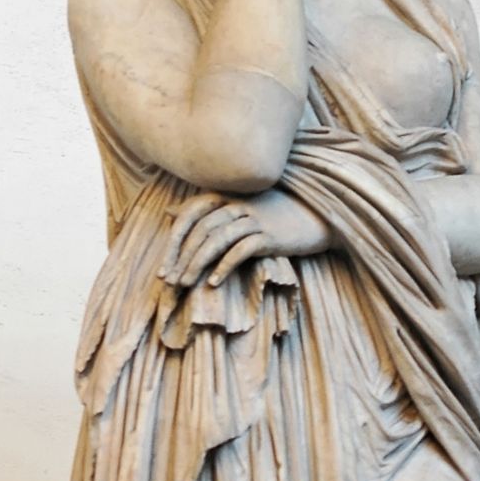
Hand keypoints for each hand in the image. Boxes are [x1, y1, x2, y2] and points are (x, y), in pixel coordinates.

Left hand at [160, 188, 333, 288]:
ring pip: (217, 239)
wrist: (316, 218)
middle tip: (170, 282)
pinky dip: (225, 266)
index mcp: (227, 196)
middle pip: (200, 230)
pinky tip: (215, 282)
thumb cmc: (273, 215)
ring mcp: (255, 218)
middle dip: (182, 257)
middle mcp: (238, 204)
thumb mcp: (237, 208)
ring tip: (186, 284)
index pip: (190, 216)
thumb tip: (169, 212)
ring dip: (198, 264)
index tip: (163, 268)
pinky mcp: (270, 235)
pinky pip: (242, 250)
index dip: (174, 242)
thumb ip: (203, 210)